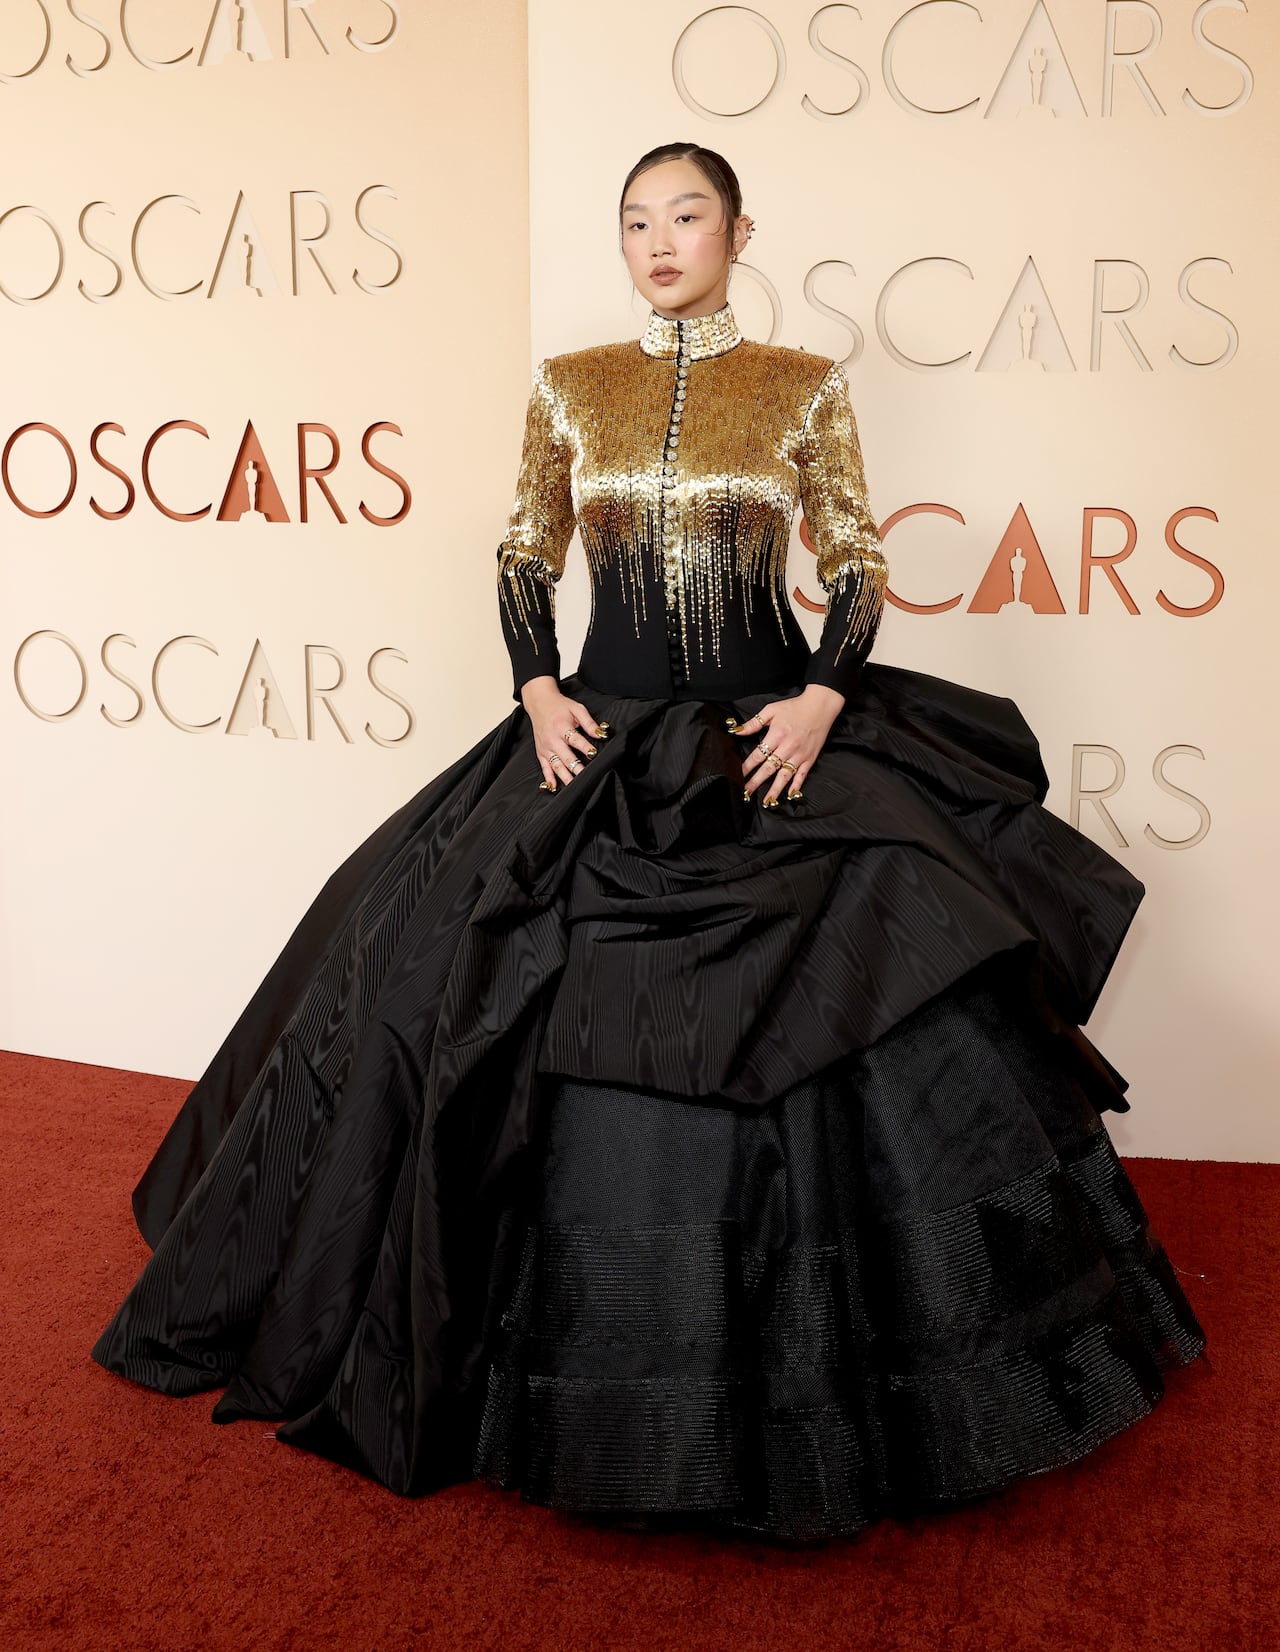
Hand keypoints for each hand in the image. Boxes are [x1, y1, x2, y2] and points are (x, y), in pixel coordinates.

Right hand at [520, 676, 608, 789]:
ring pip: (557, 766)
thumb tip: (600, 733)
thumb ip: (589, 722)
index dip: (585, 748)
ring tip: (575, 786)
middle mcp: (552, 739)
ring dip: (566, 777)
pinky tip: (554, 787)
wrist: (539, 703)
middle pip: (566, 757)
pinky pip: (545, 768)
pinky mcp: (541, 753)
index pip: (576, 740)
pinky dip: (549, 778)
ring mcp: (546, 748)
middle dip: (577, 768)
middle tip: (587, 777)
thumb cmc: (559, 706)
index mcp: (562, 727)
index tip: (594, 754)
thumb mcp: (576, 708)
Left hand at [731, 684, 843, 806]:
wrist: (820, 706)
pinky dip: (796, 786)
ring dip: (774, 789)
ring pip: (784, 776)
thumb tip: (737, 731)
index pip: (758, 755)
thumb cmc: (795, 707)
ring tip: (766, 801)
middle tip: (746, 793)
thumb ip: (754, 723)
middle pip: (768, 769)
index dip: (747, 767)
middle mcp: (788, 747)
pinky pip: (801, 775)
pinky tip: (789, 795)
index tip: (738, 775)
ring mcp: (800, 754)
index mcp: (777, 735)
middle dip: (755, 782)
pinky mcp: (810, 758)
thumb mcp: (771, 710)